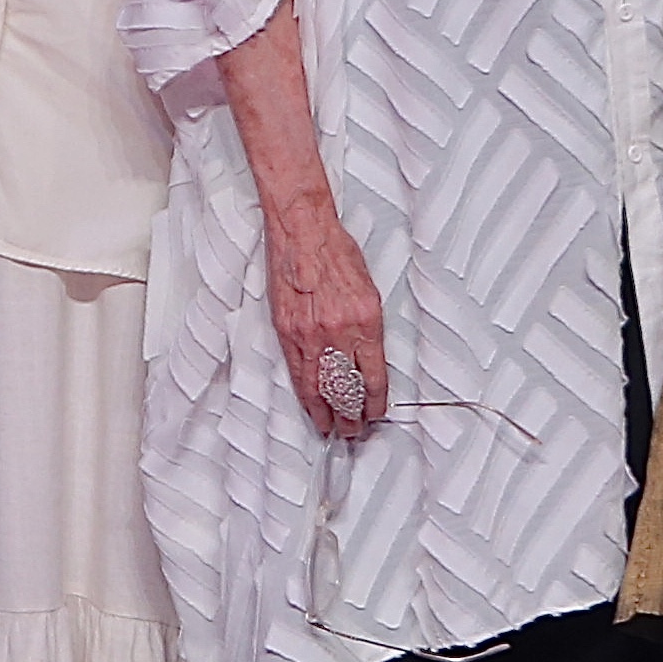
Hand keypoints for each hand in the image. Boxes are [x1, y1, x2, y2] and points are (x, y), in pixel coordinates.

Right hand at [264, 200, 388, 442]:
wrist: (303, 231)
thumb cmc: (335, 252)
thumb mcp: (369, 290)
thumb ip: (369, 327)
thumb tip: (368, 358)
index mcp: (365, 321)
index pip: (373, 377)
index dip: (375, 402)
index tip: (375, 413)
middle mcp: (338, 332)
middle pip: (345, 389)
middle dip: (351, 415)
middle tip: (354, 430)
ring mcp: (309, 334)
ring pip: (319, 388)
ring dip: (327, 412)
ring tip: (332, 428)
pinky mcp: (287, 331)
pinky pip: (298, 372)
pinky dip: (305, 394)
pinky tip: (310, 406)